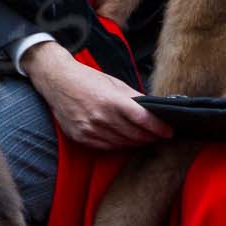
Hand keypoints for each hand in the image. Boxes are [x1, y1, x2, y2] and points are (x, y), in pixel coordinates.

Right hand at [25, 43, 172, 149]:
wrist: (56, 81)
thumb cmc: (86, 79)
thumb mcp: (113, 83)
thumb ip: (133, 97)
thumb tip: (153, 109)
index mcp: (111, 100)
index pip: (142, 119)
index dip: (159, 127)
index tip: (169, 131)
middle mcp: (101, 117)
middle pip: (135, 135)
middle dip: (150, 136)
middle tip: (159, 136)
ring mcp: (90, 129)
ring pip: (122, 143)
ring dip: (136, 142)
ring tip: (144, 138)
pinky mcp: (81, 137)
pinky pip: (107, 147)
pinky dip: (119, 144)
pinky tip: (124, 140)